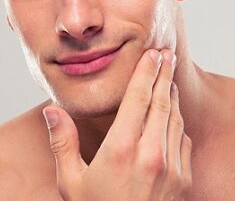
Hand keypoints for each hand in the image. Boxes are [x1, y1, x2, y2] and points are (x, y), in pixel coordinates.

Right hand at [42, 49, 191, 200]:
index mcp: (121, 150)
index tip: (151, 53)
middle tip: (166, 53)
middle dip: (164, 74)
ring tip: (168, 78)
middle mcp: (151, 154)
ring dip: (172, 95)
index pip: (138, 97)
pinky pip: (183, 141)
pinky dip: (178, 123)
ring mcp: (171, 168)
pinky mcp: (183, 180)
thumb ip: (62, 143)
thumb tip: (52, 111)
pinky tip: (172, 115)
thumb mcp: (70, 182)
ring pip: (175, 119)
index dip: (146, 71)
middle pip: (161, 101)